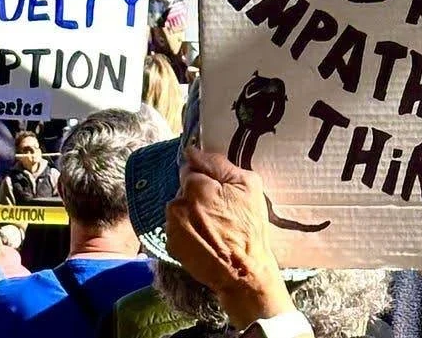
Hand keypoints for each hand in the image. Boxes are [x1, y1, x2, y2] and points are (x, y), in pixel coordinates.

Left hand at [166, 146, 290, 329]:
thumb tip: (195, 150)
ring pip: (181, 207)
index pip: (191, 166)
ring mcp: (172, 226)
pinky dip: (188, 227)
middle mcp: (178, 204)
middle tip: (220, 206)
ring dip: (192, 210)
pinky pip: (178, 225)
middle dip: (199, 192)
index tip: (217, 184)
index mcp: (196, 186)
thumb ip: (219, 164)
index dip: (205, 173)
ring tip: (214, 224)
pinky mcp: (171, 244)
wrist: (242, 271)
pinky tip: (206, 236)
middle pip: (185, 187)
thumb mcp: (248, 185)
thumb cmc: (249, 226)